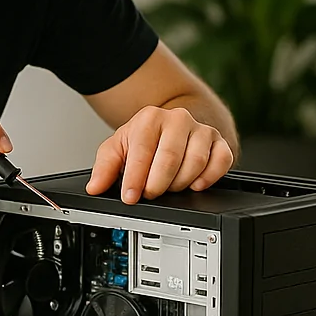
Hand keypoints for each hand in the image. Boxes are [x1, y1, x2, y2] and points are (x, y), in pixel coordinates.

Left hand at [85, 105, 233, 203]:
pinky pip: (221, 162)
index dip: (135, 178)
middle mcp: (177, 120)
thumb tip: (94, 187)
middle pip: (170, 159)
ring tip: (168, 186)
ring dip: (180, 183)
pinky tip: (195, 184)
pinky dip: (209, 178)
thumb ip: (104, 167)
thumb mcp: (118, 148)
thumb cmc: (144, 138)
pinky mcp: (220, 142)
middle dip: (157, 183)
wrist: (172, 124)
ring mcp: (201, 130)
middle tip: (150, 193)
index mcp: (150, 119)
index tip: (130, 197)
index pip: (142, 151)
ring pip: (195, 162)